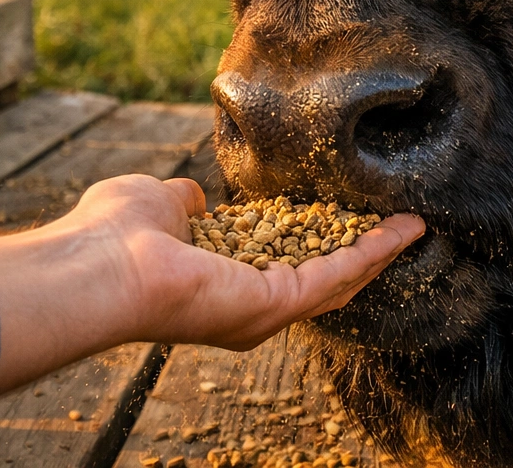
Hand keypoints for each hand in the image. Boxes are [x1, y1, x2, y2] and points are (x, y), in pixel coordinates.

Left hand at [0, 175, 423, 393]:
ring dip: (377, 250)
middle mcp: (244, 307)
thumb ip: (186, 205)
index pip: (276, 263)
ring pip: (337, 279)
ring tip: (412, 225)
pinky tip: (404, 229)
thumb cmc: (112, 235)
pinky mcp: (277, 302)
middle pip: (318, 279)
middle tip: (394, 225)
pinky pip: (338, 272)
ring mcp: (263, 310)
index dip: (311, 238)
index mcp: (216, 284)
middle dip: (358, 251)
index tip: (340, 215)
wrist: (100, 266)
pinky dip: (374, 249)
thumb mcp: (159, 202)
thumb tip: (197, 202)